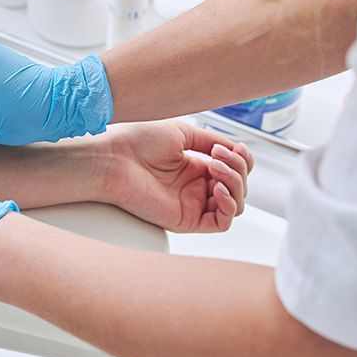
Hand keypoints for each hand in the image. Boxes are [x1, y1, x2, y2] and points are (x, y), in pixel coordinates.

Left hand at [103, 121, 253, 232]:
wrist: (113, 158)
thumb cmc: (137, 142)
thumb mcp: (183, 133)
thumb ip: (213, 141)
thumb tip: (237, 149)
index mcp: (194, 167)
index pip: (234, 170)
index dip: (242, 160)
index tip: (232, 147)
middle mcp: (195, 187)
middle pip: (239, 186)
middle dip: (238, 168)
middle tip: (218, 156)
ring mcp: (191, 204)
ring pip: (235, 204)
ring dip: (235, 184)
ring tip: (214, 168)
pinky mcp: (186, 220)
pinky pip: (221, 223)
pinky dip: (229, 206)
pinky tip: (218, 189)